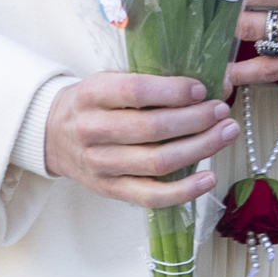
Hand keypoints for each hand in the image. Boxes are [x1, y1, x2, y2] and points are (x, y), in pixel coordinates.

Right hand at [43, 70, 238, 205]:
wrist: (52, 135)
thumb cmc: (93, 104)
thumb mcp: (108, 81)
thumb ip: (150, 81)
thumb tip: (209, 84)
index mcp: (92, 94)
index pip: (135, 91)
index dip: (173, 91)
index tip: (200, 89)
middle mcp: (92, 130)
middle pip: (152, 129)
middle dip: (196, 119)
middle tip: (222, 111)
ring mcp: (101, 164)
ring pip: (158, 162)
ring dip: (200, 148)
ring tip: (226, 134)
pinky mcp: (110, 190)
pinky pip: (151, 195)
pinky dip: (184, 190)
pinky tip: (209, 177)